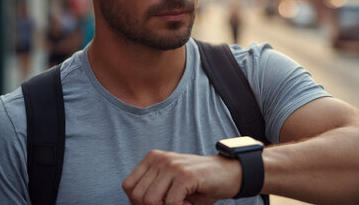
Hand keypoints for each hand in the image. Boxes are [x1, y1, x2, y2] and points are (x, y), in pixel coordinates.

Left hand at [122, 150, 241, 204]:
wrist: (229, 173)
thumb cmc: (199, 184)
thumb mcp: (169, 185)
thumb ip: (152, 191)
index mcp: (153, 158)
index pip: (129, 186)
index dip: (139, 203)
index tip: (159, 204)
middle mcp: (160, 158)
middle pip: (139, 196)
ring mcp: (173, 165)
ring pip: (151, 201)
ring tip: (182, 203)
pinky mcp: (186, 175)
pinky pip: (171, 203)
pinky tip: (191, 203)